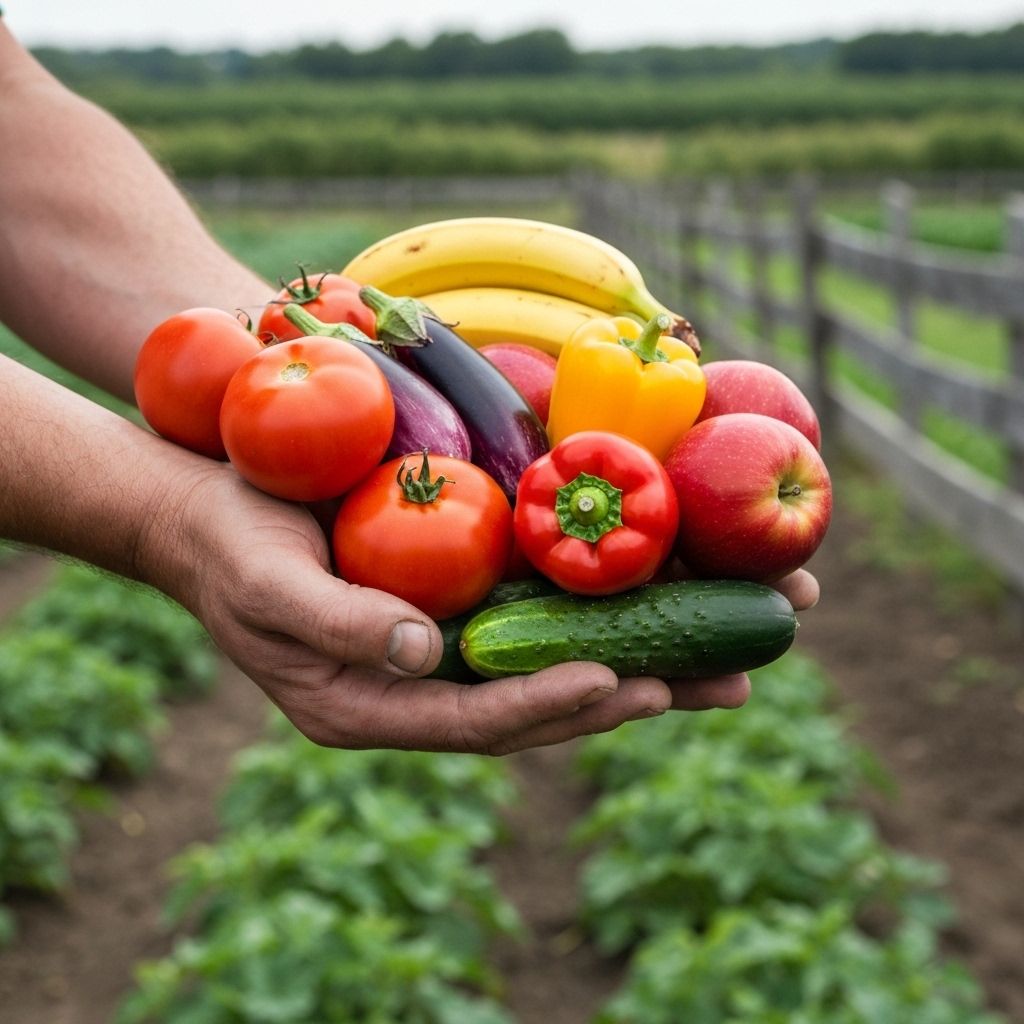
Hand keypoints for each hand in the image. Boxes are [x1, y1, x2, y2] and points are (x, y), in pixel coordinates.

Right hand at [151, 464, 818, 754]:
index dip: (546, 706)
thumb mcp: (270, 586)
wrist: (210, 513)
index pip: (476, 720)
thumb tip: (423, 654)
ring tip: (732, 664)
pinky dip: (601, 618)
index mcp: (374, 705)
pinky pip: (539, 621)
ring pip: (554, 666)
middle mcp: (421, 687)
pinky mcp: (458, 604)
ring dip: (644, 665)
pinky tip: (664, 608)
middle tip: (725, 684)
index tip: (616, 683)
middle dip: (632, 695)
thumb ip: (340, 625)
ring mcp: (444, 649)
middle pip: (539, 705)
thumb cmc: (231, 547)